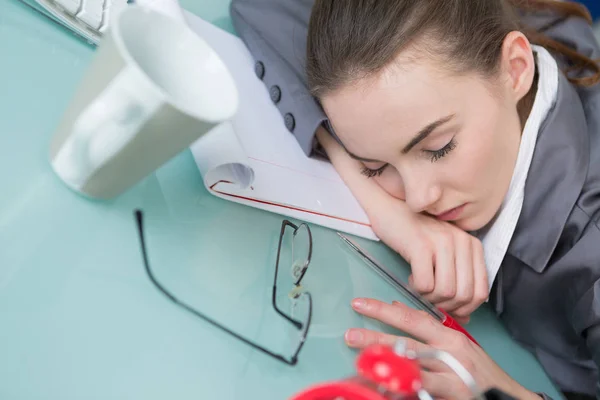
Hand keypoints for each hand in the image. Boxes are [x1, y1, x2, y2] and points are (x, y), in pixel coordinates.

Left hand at [344, 298, 540, 399]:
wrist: (508, 397)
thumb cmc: (479, 372)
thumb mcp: (457, 346)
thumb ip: (428, 329)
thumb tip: (397, 306)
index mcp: (449, 335)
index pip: (412, 317)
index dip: (384, 309)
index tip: (361, 304)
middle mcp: (449, 351)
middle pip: (407, 339)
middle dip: (376, 336)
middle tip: (350, 334)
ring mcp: (450, 372)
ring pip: (411, 363)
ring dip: (384, 361)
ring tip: (361, 362)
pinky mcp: (452, 392)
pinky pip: (421, 387)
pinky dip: (403, 384)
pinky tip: (386, 384)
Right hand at [371, 201, 488, 321]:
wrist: (390, 210)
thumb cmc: (416, 236)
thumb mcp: (444, 255)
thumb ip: (458, 281)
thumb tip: (464, 318)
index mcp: (472, 245)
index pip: (480, 292)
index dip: (464, 309)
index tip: (447, 309)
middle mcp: (462, 242)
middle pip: (463, 295)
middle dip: (445, 306)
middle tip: (429, 298)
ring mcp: (442, 242)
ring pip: (446, 292)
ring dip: (429, 298)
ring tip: (420, 286)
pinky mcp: (421, 245)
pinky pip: (425, 285)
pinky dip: (416, 289)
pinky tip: (411, 277)